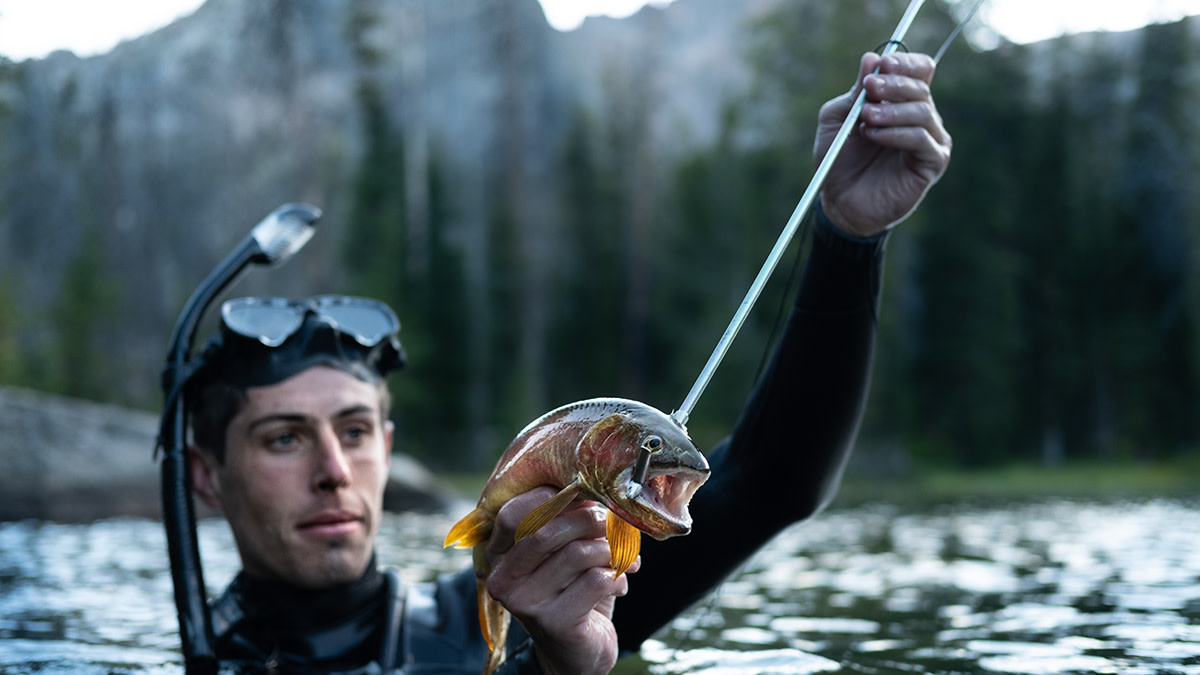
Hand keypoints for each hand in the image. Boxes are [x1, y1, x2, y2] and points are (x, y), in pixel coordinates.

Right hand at [485, 487, 638, 674]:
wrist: (576, 653)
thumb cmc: (571, 592)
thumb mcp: (562, 553)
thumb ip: (567, 521)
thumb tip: (589, 489)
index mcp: (498, 557)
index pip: (512, 514)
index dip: (548, 498)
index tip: (580, 495)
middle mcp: (503, 580)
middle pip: (548, 531)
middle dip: (589, 521)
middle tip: (611, 525)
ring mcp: (525, 603)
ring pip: (577, 554)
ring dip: (610, 551)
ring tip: (623, 559)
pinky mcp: (553, 622)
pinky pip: (595, 581)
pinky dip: (617, 577)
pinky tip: (620, 583)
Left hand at [816, 51, 951, 236]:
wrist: (839, 202)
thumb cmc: (839, 160)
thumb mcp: (839, 119)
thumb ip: (855, 92)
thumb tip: (872, 58)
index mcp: (903, 102)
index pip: (920, 70)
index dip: (904, 63)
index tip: (882, 64)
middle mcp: (922, 118)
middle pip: (921, 87)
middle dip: (893, 84)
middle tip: (869, 88)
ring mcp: (931, 140)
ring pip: (922, 111)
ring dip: (890, 110)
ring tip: (865, 118)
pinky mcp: (933, 163)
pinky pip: (921, 139)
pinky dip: (895, 132)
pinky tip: (873, 134)